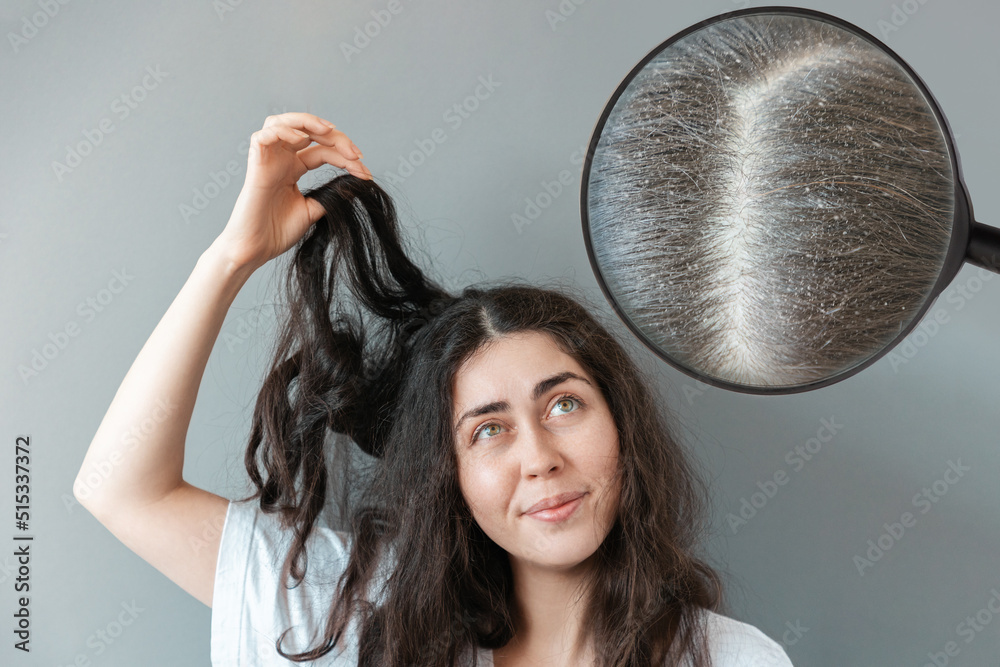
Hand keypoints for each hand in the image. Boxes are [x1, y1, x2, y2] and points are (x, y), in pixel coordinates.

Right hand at [215, 112, 371, 270]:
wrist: (256, 249)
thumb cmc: (277, 232)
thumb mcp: (312, 210)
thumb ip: (329, 194)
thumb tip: (352, 185)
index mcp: (293, 169)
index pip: (322, 151)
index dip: (346, 157)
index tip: (365, 173)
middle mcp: (280, 160)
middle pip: (307, 131)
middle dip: (335, 137)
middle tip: (355, 153)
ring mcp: (267, 160)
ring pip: (282, 122)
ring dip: (307, 121)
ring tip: (328, 131)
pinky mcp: (255, 165)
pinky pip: (262, 136)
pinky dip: (283, 130)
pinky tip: (301, 139)